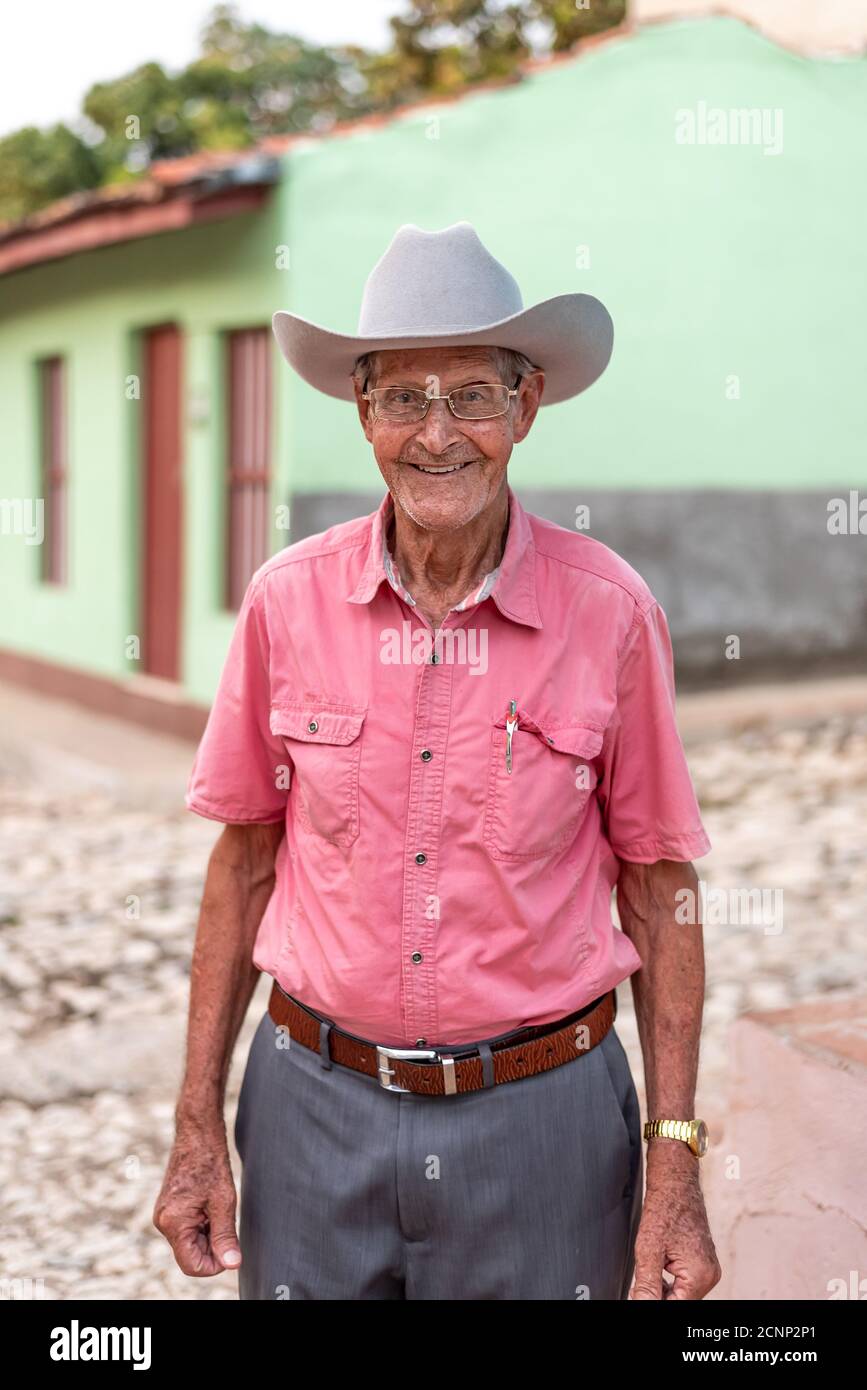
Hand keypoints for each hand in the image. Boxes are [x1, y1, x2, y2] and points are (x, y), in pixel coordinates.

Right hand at [153, 1117, 241, 1276]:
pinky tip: (210, 1204)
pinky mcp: (169, 1208)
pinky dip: (202, 1223)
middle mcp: (163, 1222)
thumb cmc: (211, 1163)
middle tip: (226, 1220)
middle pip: (190, 1254)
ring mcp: (164, 1214)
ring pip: (190, 1241)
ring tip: (218, 1207)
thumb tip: (232, 1264)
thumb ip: (225, 1236)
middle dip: (212, 1246)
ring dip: (208, 1233)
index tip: (231, 1248)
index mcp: (173, 1223)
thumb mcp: (223, 1203)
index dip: (214, 1264)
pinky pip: (186, 1228)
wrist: (197, 1134)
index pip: (192, 1265)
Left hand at [629, 1153, 720, 1299]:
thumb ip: (647, 1285)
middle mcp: (709, 1274)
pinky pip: (685, 1281)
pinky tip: (657, 1267)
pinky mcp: (703, 1262)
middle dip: (659, 1296)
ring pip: (682, 1293)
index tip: (639, 1295)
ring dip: (664, 1290)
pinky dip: (670, 1281)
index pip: (674, 1306)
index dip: (653, 1303)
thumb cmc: (665, 1208)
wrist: (675, 1182)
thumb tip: (641, 1304)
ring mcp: (708, 1268)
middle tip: (639, 1286)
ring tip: (650, 1269)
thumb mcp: (648, 1250)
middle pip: (680, 1301)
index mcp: (700, 1275)